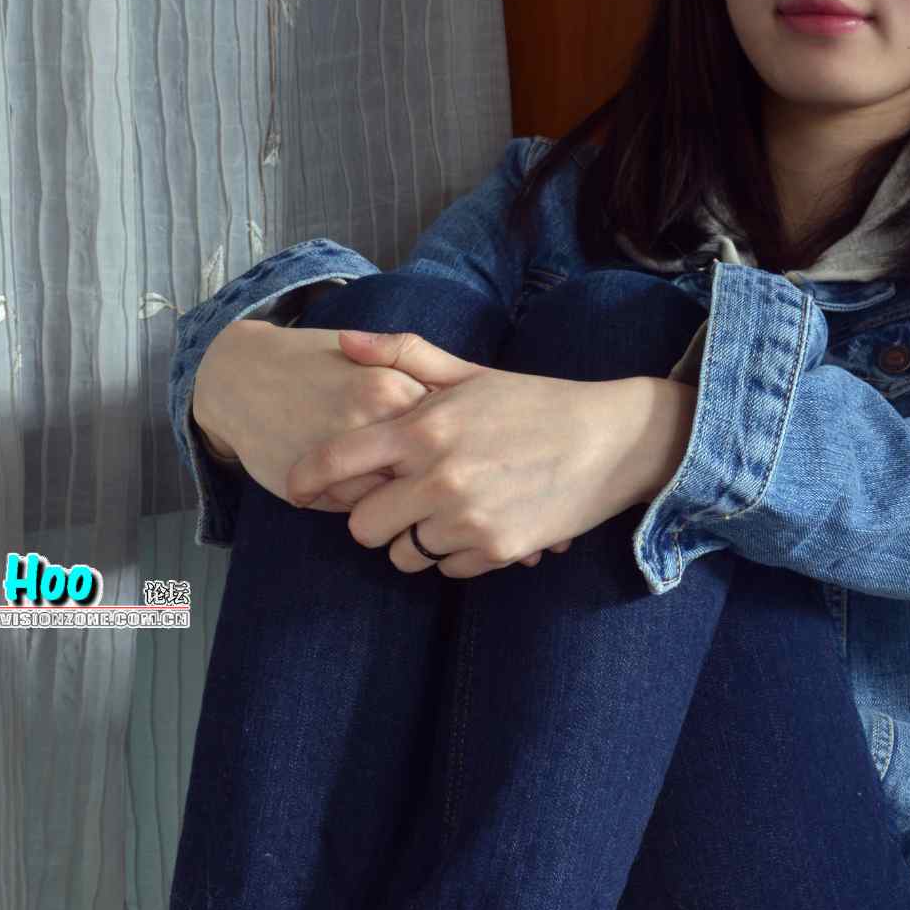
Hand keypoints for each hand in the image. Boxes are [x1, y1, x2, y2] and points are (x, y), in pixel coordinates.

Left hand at [285, 328, 651, 578]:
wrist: (609, 442)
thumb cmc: (533, 403)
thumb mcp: (468, 371)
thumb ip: (402, 355)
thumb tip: (342, 340)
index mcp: (422, 429)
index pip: (335, 464)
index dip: (307, 480)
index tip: (300, 490)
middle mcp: (437, 478)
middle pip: (362, 528)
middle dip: (374, 518)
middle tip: (397, 503)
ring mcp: (466, 519)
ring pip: (405, 554)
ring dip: (417, 539)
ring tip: (447, 511)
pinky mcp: (496, 550)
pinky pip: (447, 569)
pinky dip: (457, 554)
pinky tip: (481, 524)